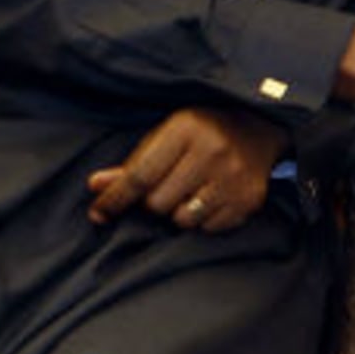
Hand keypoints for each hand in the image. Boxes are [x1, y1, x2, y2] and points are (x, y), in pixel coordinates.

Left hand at [87, 107, 287, 232]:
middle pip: (158, 203)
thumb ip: (133, 164)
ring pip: (183, 219)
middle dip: (154, 202)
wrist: (259, 126)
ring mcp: (233, 176)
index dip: (115, 199)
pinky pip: (209, 228)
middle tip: (166, 188)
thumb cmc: (202, 132)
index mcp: (186, 129)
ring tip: (190, 192)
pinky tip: (211, 197)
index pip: (139, 176)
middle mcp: (212, 150)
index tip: (99, 213)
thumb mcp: (166, 136)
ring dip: (179, 212)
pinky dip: (204, 220)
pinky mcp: (249, 198)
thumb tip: (95, 187)